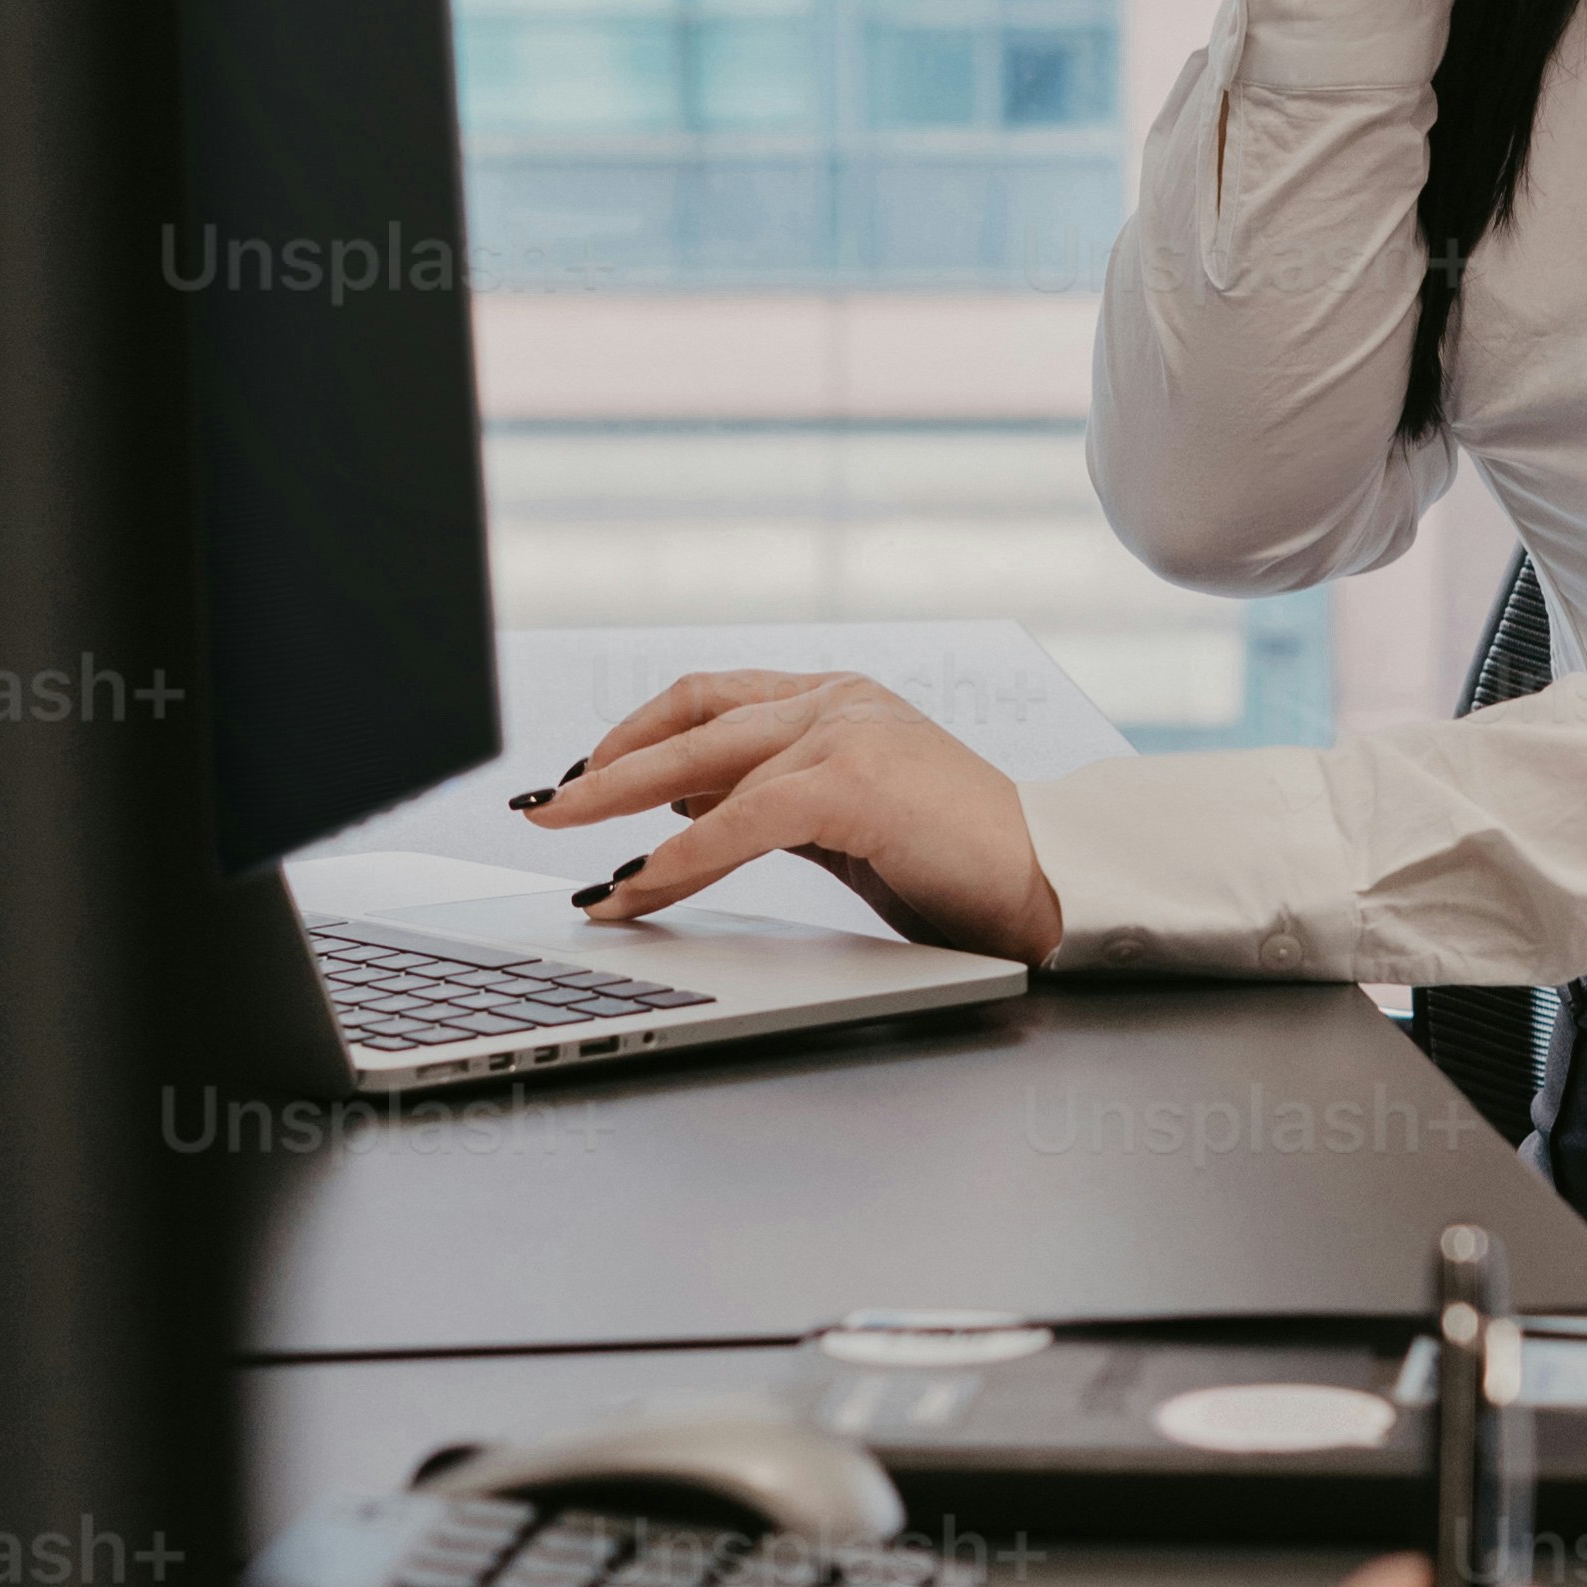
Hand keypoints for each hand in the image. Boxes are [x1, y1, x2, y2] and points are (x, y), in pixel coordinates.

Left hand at [509, 666, 1063, 965]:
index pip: (706, 701)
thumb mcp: (841, 823)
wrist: (1048, 882)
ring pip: (702, 765)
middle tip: (539, 808)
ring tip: (571, 851)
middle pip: (689, 721)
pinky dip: (678, 858)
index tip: (578, 780)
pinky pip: (739, 819)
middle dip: (604, 771)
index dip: (631, 736)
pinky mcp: (854, 780)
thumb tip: (678, 809)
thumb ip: (767, 803)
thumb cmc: (953, 862)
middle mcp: (836, 699)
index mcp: (834, 699)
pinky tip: (637, 888)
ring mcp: (846, 730)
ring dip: (621, 812)